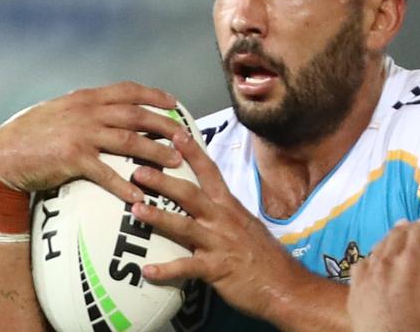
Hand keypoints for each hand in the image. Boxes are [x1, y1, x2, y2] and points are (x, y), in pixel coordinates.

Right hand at [0, 81, 183, 202]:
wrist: (2, 153)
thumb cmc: (34, 132)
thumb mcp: (63, 109)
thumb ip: (89, 108)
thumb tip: (115, 109)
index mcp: (87, 97)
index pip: (128, 90)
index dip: (154, 95)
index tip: (174, 102)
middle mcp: (88, 111)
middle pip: (137, 115)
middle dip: (165, 125)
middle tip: (186, 137)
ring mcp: (81, 134)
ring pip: (129, 141)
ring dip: (155, 152)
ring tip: (175, 163)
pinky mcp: (73, 158)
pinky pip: (106, 173)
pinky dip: (124, 185)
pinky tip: (140, 197)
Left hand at [130, 130, 308, 320]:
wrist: (285, 285)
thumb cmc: (263, 255)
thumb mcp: (245, 225)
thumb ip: (223, 213)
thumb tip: (203, 204)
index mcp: (230, 206)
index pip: (210, 172)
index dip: (193, 152)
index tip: (176, 134)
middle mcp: (223, 219)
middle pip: (190, 194)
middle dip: (164, 180)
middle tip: (138, 170)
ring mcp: (219, 243)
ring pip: (185, 225)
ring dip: (159, 217)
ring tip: (135, 210)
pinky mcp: (217, 268)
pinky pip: (188, 268)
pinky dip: (167, 270)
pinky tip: (147, 271)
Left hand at [347, 220, 419, 331]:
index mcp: (414, 259)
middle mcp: (388, 260)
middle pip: (397, 233)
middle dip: (409, 229)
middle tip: (417, 230)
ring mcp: (369, 273)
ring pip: (379, 246)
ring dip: (390, 240)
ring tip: (398, 239)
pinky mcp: (355, 287)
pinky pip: (362, 263)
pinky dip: (372, 258)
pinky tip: (377, 261)